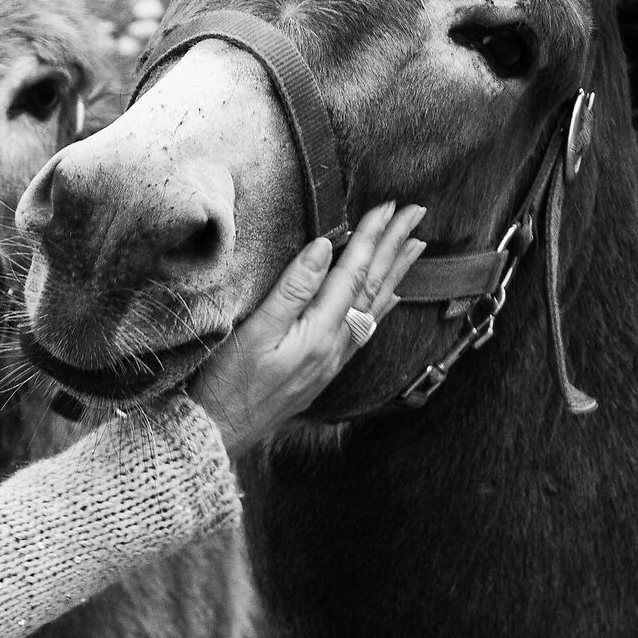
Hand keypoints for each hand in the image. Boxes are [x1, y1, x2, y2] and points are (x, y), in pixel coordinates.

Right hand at [188, 203, 427, 454]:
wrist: (221, 431)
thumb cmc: (228, 382)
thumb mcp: (254, 331)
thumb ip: (292, 289)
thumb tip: (324, 249)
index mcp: (319, 331)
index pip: (353, 273)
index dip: (371, 237)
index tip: (388, 206)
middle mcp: (336, 345)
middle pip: (373, 286)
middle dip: (394, 246)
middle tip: (416, 214)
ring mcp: (333, 359)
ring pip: (375, 306)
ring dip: (396, 271)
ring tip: (416, 245)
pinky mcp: (326, 367)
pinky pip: (366, 327)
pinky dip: (383, 305)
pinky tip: (391, 295)